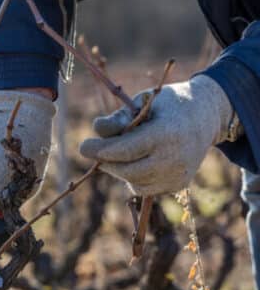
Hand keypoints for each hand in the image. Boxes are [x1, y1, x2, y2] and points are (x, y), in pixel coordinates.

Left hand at [79, 75, 233, 195]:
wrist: (205, 115)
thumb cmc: (166, 105)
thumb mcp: (142, 101)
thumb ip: (119, 117)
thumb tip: (97, 130)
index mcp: (166, 133)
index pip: (127, 150)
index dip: (102, 151)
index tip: (83, 147)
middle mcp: (176, 158)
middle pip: (128, 170)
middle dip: (106, 162)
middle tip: (92, 150)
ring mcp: (179, 174)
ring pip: (135, 183)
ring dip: (118, 170)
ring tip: (116, 153)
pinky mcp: (179, 184)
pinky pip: (146, 188)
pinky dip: (133, 178)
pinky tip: (134, 161)